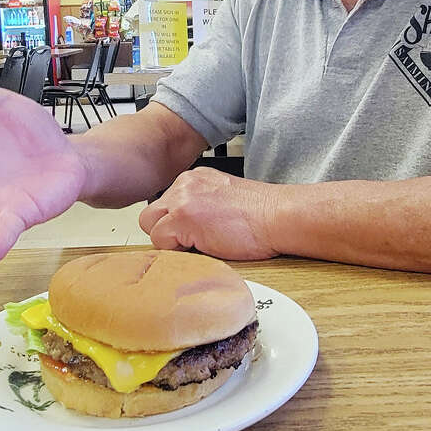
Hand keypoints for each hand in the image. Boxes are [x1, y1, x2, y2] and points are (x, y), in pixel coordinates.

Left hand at [138, 168, 281, 260]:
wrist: (278, 216)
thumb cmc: (261, 215)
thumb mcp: (223, 199)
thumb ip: (200, 205)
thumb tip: (187, 227)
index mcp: (194, 178)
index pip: (165, 204)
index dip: (176, 225)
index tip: (195, 232)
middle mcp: (184, 184)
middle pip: (151, 214)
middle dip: (166, 231)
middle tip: (194, 242)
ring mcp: (181, 199)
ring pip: (151, 228)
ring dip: (171, 242)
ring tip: (200, 245)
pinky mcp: (182, 217)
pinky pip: (160, 242)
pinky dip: (178, 252)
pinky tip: (204, 248)